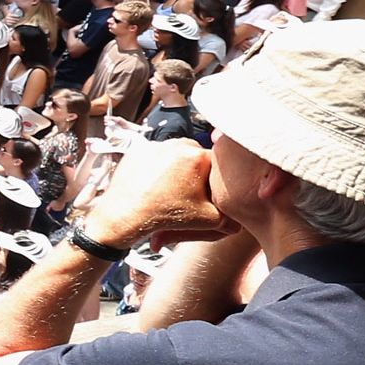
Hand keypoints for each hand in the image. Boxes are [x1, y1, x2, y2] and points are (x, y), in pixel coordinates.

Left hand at [79, 135, 226, 247]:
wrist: (123, 216)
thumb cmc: (165, 216)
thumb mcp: (209, 220)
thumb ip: (231, 216)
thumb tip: (241, 218)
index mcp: (198, 155)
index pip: (219, 166)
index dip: (218, 183)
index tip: (210, 195)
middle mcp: (177, 143)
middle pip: (197, 159)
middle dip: (197, 176)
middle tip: (190, 195)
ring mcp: (154, 144)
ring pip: (176, 157)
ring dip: (178, 172)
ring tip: (172, 192)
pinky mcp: (137, 150)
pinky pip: (155, 158)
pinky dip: (157, 169)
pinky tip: (155, 187)